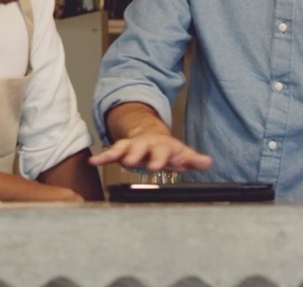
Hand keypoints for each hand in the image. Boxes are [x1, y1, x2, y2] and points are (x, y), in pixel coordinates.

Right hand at [89, 133, 213, 172]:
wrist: (152, 136)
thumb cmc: (168, 150)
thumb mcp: (183, 154)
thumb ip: (194, 160)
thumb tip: (208, 162)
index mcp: (162, 146)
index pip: (162, 152)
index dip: (158, 158)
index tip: (155, 166)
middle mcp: (146, 144)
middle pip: (140, 148)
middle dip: (135, 154)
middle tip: (130, 162)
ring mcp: (132, 146)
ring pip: (123, 148)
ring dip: (115, 154)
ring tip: (106, 160)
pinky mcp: (122, 150)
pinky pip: (110, 152)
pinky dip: (102, 157)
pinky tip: (93, 162)